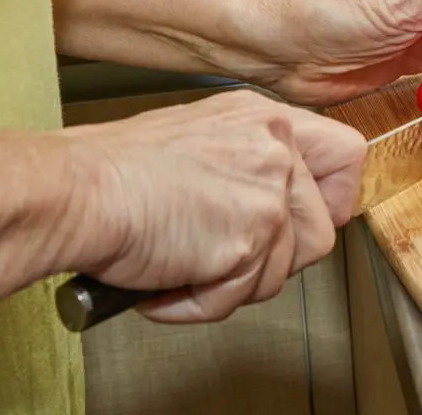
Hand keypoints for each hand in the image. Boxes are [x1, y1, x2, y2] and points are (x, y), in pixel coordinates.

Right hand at [60, 90, 365, 322]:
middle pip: (323, 228)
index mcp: (265, 119)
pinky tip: (169, 278)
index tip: (305, 219)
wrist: (76, 192)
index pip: (346, 154)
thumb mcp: (201, 138)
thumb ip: (250, 164)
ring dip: (233, 282)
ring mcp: (269, 191)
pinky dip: (203, 301)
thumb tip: (278, 204)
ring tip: (185, 262)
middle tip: (230, 255)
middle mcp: (275, 148)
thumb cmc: (116, 171)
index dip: (334, 198)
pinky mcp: (253, 235)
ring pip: (287, 269)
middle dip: (278, 257)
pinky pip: (244, 294)